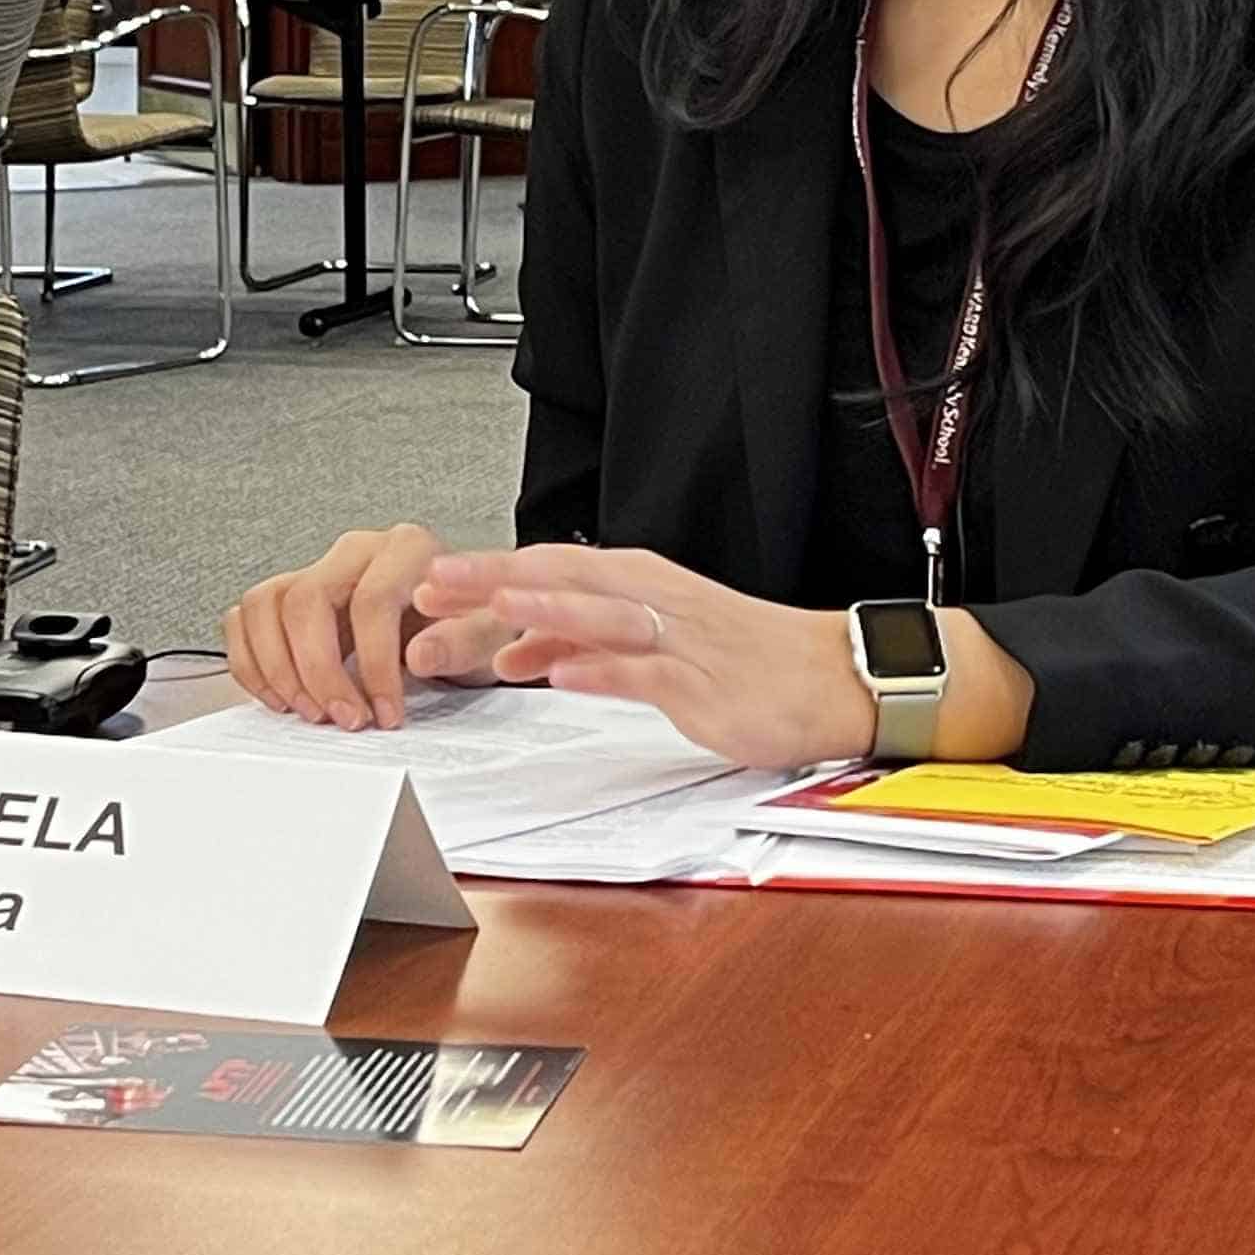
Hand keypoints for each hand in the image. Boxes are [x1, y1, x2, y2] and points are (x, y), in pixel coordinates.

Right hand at [223, 524, 514, 729]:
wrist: (459, 625)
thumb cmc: (472, 625)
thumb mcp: (490, 636)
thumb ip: (462, 643)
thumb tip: (419, 655)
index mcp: (407, 549)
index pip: (371, 601)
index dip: (374, 665)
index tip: (385, 713)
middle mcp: (356, 552)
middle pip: (306, 599)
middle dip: (318, 670)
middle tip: (341, 718)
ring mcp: (319, 569)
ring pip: (267, 603)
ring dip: (278, 668)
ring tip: (309, 711)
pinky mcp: (291, 594)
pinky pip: (247, 616)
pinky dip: (253, 662)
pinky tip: (282, 696)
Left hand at [411, 545, 881, 770]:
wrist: (830, 676)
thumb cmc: (739, 659)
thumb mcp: (644, 644)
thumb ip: (576, 642)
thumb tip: (511, 647)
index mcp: (634, 584)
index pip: (545, 569)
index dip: (483, 574)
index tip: (424, 580)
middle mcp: (650, 600)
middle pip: (560, 580)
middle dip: (492, 580)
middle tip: (429, 584)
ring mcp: (677, 639)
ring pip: (601, 616)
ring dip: (544, 611)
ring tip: (492, 608)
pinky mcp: (703, 685)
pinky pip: (645, 674)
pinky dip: (600, 670)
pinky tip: (562, 674)